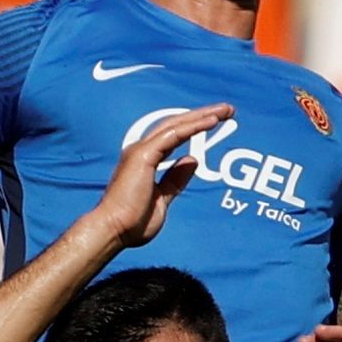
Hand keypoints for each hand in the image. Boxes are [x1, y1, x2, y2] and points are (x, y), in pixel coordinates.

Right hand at [95, 105, 232, 248]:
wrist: (114, 231)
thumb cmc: (133, 222)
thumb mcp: (163, 198)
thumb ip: (175, 179)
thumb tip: (191, 161)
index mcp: (145, 160)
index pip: (174, 135)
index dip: (196, 126)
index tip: (216, 122)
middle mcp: (141, 150)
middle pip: (177, 125)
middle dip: (203, 115)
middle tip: (227, 110)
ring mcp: (141, 150)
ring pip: (176, 125)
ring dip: (202, 116)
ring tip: (225, 111)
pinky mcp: (143, 155)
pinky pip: (174, 135)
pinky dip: (194, 126)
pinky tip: (211, 121)